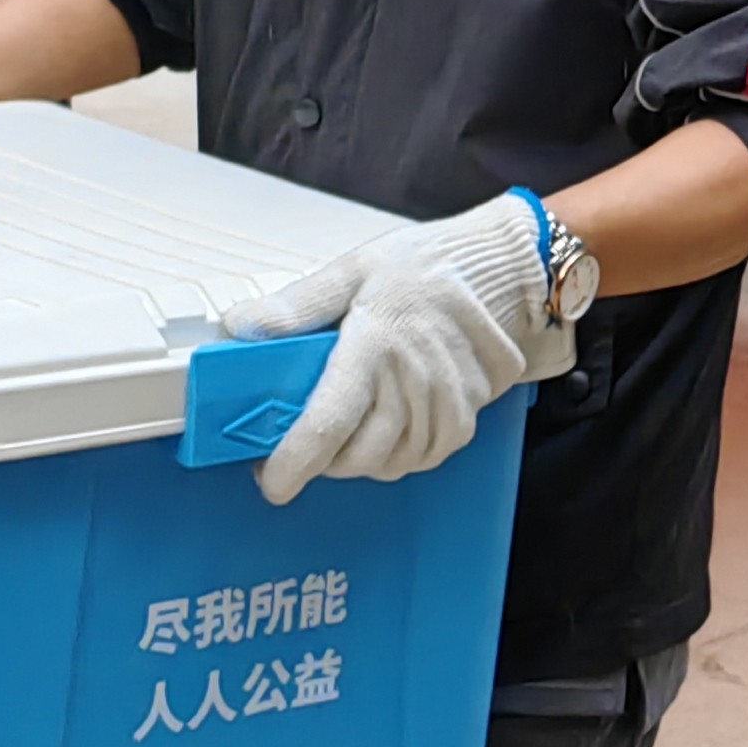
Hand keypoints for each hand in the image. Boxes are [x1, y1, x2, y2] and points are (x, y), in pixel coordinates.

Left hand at [230, 195, 577, 505]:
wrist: (506, 269)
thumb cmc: (428, 265)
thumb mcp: (355, 269)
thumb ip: (298, 305)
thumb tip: (241, 326)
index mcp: (374, 346)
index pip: (326, 425)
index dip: (293, 464)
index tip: (270, 481)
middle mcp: (412, 383)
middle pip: (354, 458)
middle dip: (320, 460)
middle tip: (302, 438)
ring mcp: (445, 405)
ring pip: (387, 465)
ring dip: (358, 458)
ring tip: (345, 429)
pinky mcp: (466, 418)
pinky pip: (421, 459)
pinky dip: (397, 455)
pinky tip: (387, 426)